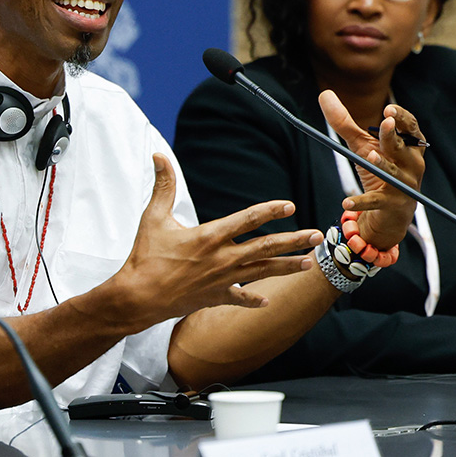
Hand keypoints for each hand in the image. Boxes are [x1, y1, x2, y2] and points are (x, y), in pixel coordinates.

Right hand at [107, 153, 322, 331]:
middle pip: (265, 247)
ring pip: (261, 272)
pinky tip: (268, 300)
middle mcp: (222, 259)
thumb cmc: (145, 256)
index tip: (289, 206)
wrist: (138, 297)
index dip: (270, 211)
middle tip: (316, 236)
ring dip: (286, 266)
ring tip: (308, 263)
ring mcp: (221, 281)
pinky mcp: (214, 298)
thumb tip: (158, 156)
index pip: (247, 219)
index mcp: (210, 236)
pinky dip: (254, 300)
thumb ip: (163, 186)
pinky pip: (240, 299)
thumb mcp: (153, 217)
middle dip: (293, 241)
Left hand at [318, 90, 424, 250]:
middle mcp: (412, 164)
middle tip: (385, 123)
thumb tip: (323, 93)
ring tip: (368, 156)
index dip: (401, 118)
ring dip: (382, 164)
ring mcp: (404, 185)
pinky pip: (376, 201)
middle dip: (393, 136)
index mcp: (409, 145)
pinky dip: (361, 202)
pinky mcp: (392, 205)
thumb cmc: (379, 169)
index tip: (388, 109)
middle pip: (402, 147)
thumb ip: (344, 122)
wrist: (390, 211)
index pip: (411, 127)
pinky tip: (345, 201)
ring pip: (393, 173)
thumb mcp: (361, 144)